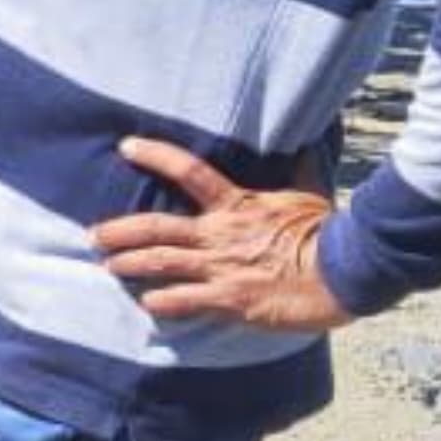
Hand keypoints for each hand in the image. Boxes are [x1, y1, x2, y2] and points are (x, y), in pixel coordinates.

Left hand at [91, 137, 350, 332]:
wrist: (345, 271)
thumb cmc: (330, 231)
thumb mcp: (310, 191)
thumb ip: (296, 168)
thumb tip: (305, 137)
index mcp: (238, 204)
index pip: (188, 170)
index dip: (155, 155)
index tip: (126, 147)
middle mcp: (220, 234)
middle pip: (156, 226)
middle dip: (120, 230)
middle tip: (94, 234)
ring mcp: (222, 268)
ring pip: (161, 263)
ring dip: (129, 264)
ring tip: (108, 265)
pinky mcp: (231, 300)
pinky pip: (185, 301)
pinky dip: (162, 302)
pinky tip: (147, 304)